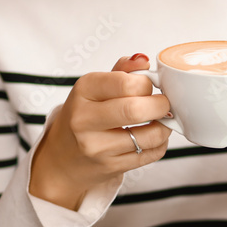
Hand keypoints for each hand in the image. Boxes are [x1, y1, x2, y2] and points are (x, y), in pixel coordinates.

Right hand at [29, 54, 172, 210]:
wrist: (62, 160)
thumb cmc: (84, 118)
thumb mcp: (94, 90)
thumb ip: (120, 72)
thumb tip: (143, 60)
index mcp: (83, 91)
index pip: (124, 83)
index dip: (146, 83)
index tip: (150, 87)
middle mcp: (85, 120)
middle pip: (135, 110)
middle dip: (161, 105)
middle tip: (164, 104)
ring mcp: (97, 147)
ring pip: (149, 135)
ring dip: (165, 127)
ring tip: (161, 121)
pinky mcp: (111, 167)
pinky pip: (150, 154)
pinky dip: (160, 144)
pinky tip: (153, 138)